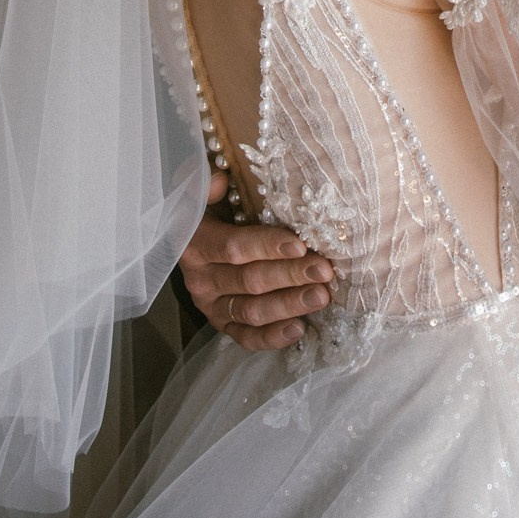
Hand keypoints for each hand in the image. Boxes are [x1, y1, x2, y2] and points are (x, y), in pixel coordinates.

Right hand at [179, 180, 333, 351]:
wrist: (194, 241)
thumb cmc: (214, 209)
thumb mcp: (206, 193)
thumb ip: (208, 186)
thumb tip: (219, 180)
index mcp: (197, 244)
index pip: (234, 247)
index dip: (267, 246)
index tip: (301, 244)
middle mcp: (201, 279)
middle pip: (249, 280)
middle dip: (290, 276)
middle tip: (324, 271)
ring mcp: (211, 305)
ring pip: (251, 311)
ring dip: (289, 305)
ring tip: (322, 297)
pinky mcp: (222, 324)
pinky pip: (246, 337)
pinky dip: (272, 337)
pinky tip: (299, 330)